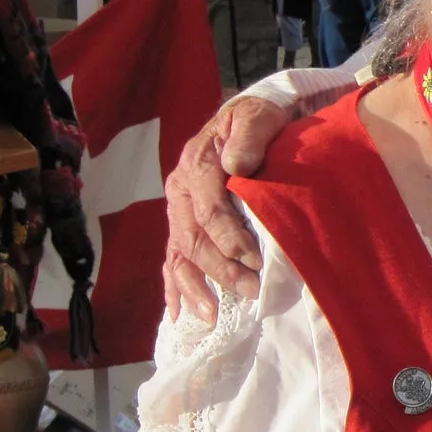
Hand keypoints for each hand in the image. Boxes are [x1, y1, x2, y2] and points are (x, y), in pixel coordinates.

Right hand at [162, 98, 290, 320]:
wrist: (250, 117)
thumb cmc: (258, 119)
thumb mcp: (257, 117)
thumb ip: (249, 137)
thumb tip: (237, 166)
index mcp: (197, 165)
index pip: (210, 210)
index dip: (230, 238)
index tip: (254, 260)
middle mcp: (180, 190)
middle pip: (193, 238)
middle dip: (220, 269)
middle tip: (250, 290)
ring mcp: (179, 209)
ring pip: (179, 253)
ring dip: (195, 286)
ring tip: (212, 314)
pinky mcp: (183, 222)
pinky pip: (173, 258)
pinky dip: (175, 287)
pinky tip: (178, 313)